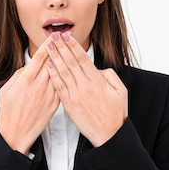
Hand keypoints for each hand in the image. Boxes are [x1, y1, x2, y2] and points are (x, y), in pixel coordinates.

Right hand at [0, 42, 59, 154]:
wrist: (15, 135)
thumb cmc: (7, 112)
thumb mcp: (7, 89)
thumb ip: (20, 75)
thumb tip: (30, 66)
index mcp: (26, 80)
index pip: (40, 57)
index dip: (48, 44)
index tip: (53, 35)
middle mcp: (39, 86)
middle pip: (53, 61)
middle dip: (59, 48)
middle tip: (64, 36)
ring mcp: (49, 95)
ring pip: (60, 73)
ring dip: (65, 60)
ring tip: (70, 49)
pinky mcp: (55, 104)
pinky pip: (62, 87)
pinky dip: (66, 77)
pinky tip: (69, 69)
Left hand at [45, 32, 127, 146]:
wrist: (109, 134)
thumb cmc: (115, 113)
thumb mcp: (120, 91)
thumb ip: (109, 75)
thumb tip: (97, 69)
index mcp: (98, 81)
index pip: (82, 58)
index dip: (73, 46)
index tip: (66, 36)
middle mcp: (85, 86)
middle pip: (70, 62)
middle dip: (61, 47)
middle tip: (53, 35)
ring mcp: (76, 96)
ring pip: (63, 72)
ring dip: (54, 57)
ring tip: (48, 46)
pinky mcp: (69, 105)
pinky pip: (59, 87)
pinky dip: (53, 75)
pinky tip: (48, 65)